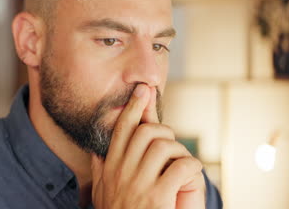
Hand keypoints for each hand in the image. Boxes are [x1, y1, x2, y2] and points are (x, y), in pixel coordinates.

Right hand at [91, 84, 205, 208]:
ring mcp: (138, 185)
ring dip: (180, 151)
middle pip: (146, 132)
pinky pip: (182, 166)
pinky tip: (190, 175)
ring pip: (165, 146)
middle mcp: (121, 173)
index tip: (143, 90)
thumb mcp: (103, 193)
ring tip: (182, 163)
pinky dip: (192, 166)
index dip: (134, 107)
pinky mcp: (157, 199)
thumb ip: (101, 170)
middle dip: (165, 131)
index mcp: (110, 169)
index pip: (121, 129)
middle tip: (171, 143)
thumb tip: (96, 151)